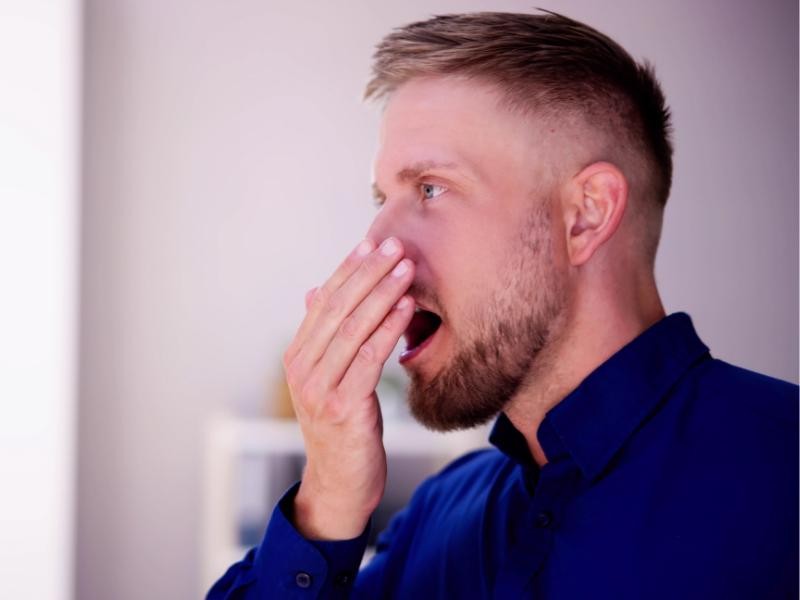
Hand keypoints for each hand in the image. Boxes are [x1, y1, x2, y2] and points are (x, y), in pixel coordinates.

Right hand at [282, 237, 415, 539]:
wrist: (339, 484)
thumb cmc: (341, 427)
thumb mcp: (326, 379)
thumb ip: (322, 338)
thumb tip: (313, 292)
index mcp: (297, 356)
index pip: (323, 302)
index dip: (348, 270)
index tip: (371, 242)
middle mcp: (301, 369)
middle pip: (336, 308)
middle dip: (367, 273)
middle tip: (393, 243)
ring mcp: (319, 389)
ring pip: (352, 329)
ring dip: (382, 293)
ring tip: (406, 267)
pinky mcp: (343, 407)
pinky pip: (368, 358)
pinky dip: (388, 328)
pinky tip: (407, 307)